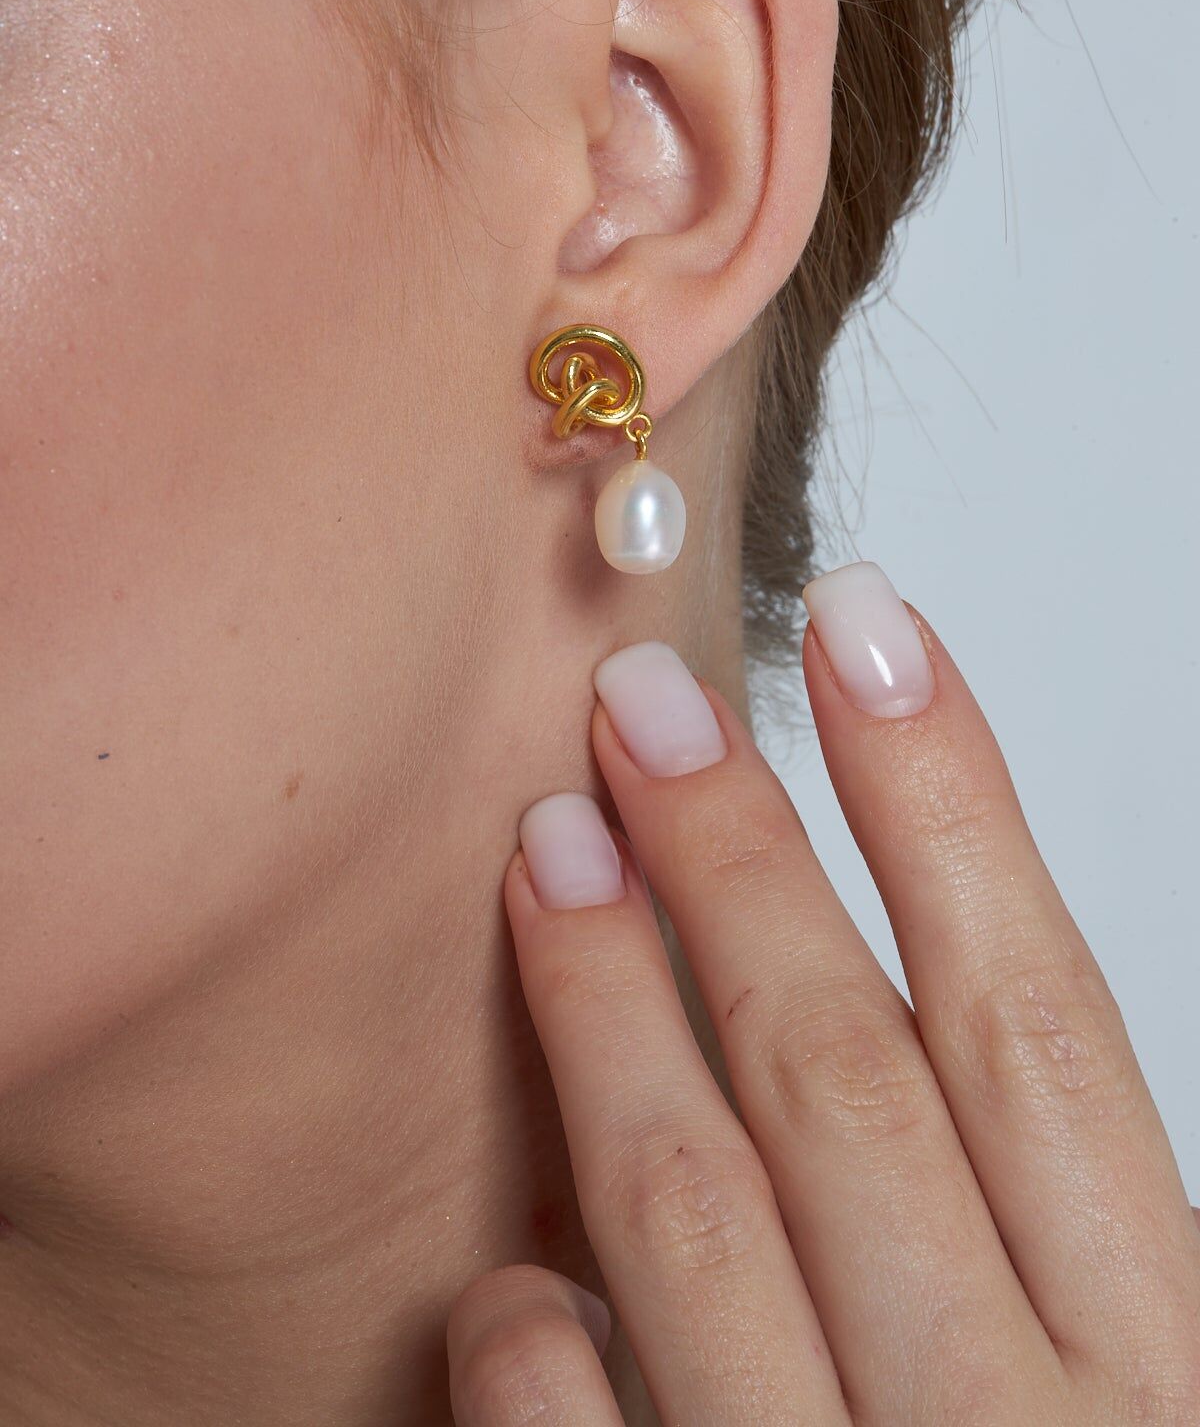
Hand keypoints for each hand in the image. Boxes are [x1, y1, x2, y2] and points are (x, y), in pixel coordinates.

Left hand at [447, 561, 1199, 1423]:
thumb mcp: (1123, 1388)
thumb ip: (1025, 1225)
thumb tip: (901, 992)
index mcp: (1151, 1366)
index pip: (1035, 1019)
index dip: (948, 799)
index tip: (867, 627)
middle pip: (846, 1076)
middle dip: (740, 858)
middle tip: (642, 699)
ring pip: (695, 1206)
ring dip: (606, 1004)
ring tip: (549, 848)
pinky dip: (528, 1327)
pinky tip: (511, 1268)